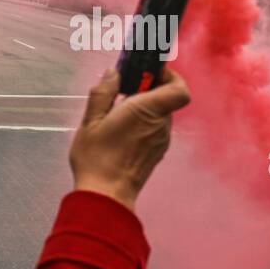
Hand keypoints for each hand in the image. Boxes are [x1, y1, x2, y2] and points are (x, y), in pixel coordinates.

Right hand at [69, 67, 190, 212]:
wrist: (106, 195)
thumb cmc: (97, 158)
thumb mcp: (90, 121)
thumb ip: (103, 93)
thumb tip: (112, 74)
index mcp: (148, 110)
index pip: (179, 87)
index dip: (169, 76)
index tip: (149, 73)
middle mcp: (161, 124)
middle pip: (166, 99)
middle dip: (148, 91)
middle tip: (124, 91)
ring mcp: (161, 141)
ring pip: (160, 116)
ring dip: (144, 110)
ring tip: (117, 115)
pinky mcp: (156, 153)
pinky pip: (155, 130)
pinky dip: (143, 125)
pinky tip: (121, 133)